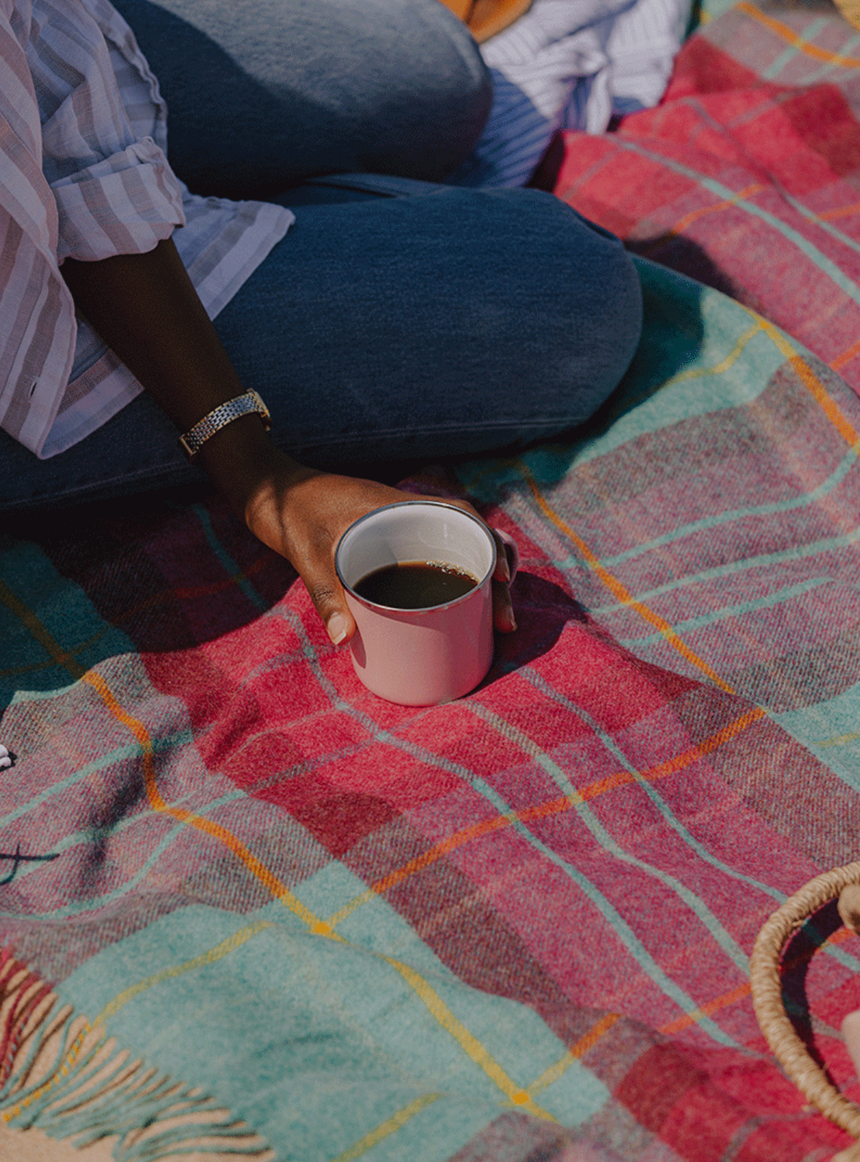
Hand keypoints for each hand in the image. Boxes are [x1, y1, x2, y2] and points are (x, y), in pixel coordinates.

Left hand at [228, 444, 516, 644]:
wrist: (274, 492)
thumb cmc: (293, 513)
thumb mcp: (308, 555)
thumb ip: (325, 594)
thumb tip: (343, 640)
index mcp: (401, 506)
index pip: (464, 517)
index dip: (491, 545)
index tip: (501, 578)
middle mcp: (413, 515)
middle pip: (475, 539)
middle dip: (499, 576)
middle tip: (505, 619)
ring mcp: (408, 530)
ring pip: (464, 550)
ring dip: (484, 581)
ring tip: (498, 621)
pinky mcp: (398, 545)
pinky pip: (440, 558)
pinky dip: (460, 581)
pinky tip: (468, 613)